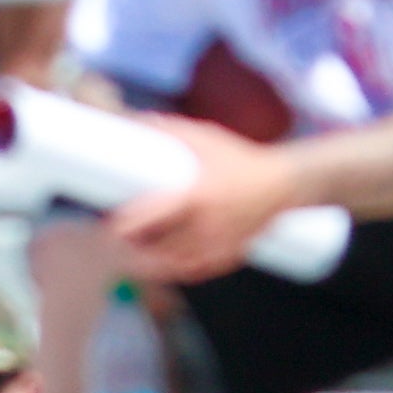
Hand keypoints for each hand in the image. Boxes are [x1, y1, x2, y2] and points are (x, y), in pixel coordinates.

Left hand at [101, 117, 297, 285]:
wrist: (283, 185)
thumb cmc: (241, 159)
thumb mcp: (205, 138)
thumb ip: (169, 130)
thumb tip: (135, 119)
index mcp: (197, 196)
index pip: (150, 218)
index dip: (124, 226)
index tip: (109, 224)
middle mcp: (206, 226)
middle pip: (154, 250)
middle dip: (130, 249)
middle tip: (113, 240)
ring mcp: (216, 247)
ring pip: (169, 267)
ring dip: (146, 264)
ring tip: (129, 254)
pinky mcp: (224, 259)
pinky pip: (188, 273)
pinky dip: (170, 270)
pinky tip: (157, 263)